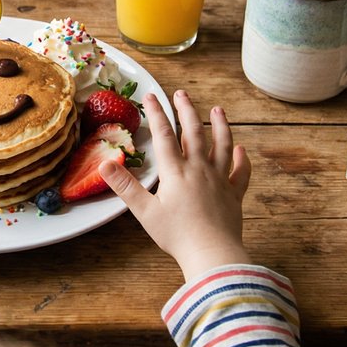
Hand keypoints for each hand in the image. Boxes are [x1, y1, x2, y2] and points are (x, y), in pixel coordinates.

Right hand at [98, 89, 252, 281]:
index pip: (164, 135)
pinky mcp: (233, 194)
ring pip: (222, 145)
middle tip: (181, 94)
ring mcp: (219, 180)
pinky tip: (240, 150)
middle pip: (194, 132)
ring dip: (221, 125)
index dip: (157, 113)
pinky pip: (240, 172)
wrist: (211, 253)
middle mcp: (199, 169)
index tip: (151, 96)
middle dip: (187, 110)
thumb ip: (125, 186)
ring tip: (218, 110)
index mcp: (176, 172)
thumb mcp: (144, 211)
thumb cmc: (177, 235)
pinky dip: (241, 159)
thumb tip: (104, 164)